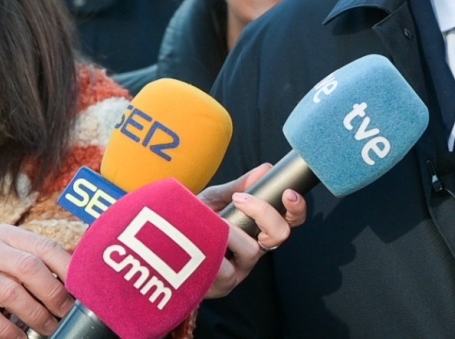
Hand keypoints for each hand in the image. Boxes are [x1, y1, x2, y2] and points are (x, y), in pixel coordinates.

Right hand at [0, 224, 72, 338]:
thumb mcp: (8, 247)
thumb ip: (36, 258)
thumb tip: (76, 278)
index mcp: (9, 235)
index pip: (45, 247)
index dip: (68, 269)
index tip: (82, 288)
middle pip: (30, 268)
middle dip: (54, 293)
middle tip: (67, 311)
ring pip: (10, 293)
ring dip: (36, 314)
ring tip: (50, 327)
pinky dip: (8, 330)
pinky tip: (22, 337)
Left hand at [197, 163, 306, 298]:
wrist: (159, 244)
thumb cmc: (190, 222)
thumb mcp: (214, 199)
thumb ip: (240, 186)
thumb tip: (265, 169)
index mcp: (259, 228)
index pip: (290, 220)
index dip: (296, 208)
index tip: (287, 193)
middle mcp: (255, 248)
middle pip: (281, 235)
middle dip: (264, 214)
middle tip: (241, 201)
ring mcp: (241, 269)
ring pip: (252, 251)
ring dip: (231, 232)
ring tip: (210, 224)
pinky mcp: (223, 285)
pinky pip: (227, 270)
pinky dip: (214, 253)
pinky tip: (200, 246)